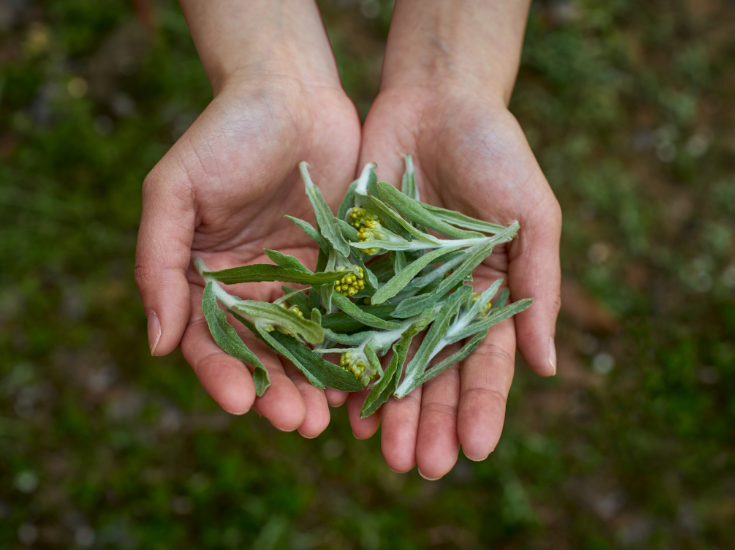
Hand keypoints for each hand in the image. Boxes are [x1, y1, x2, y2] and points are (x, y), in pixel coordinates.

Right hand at [134, 75, 360, 434]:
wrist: (291, 91)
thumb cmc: (224, 134)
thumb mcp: (174, 190)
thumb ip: (157, 263)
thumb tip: (155, 343)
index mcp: (201, 278)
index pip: (206, 339)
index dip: (221, 373)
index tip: (241, 400)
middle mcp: (248, 289)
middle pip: (260, 353)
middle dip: (276, 390)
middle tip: (297, 422)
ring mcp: (296, 282)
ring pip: (304, 346)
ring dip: (314, 383)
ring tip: (329, 416)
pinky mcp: (339, 269)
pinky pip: (344, 316)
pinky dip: (351, 348)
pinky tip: (364, 375)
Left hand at [349, 84, 560, 477]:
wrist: (437, 100)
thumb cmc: (498, 153)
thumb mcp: (533, 217)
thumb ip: (540, 288)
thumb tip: (550, 367)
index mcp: (488, 296)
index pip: (487, 365)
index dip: (483, 409)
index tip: (475, 451)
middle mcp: (440, 301)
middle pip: (434, 373)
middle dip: (430, 421)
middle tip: (419, 467)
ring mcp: (396, 288)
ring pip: (389, 358)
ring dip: (387, 406)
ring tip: (379, 449)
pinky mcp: (356, 266)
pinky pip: (348, 320)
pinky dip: (345, 359)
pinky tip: (340, 398)